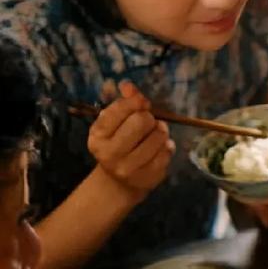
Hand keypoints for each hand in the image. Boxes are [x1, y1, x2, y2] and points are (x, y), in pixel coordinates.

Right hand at [87, 82, 172, 199]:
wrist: (117, 182)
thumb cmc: (116, 144)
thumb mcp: (113, 123)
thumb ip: (122, 103)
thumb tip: (129, 86)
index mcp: (98, 135)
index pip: (120, 109)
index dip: (136, 101)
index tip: (142, 103)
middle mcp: (110, 153)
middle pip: (141, 121)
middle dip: (149, 117)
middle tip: (148, 122)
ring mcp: (129, 168)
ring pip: (158, 137)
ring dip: (161, 131)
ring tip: (154, 134)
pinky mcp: (147, 178)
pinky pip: (167, 153)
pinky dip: (167, 147)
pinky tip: (159, 148)